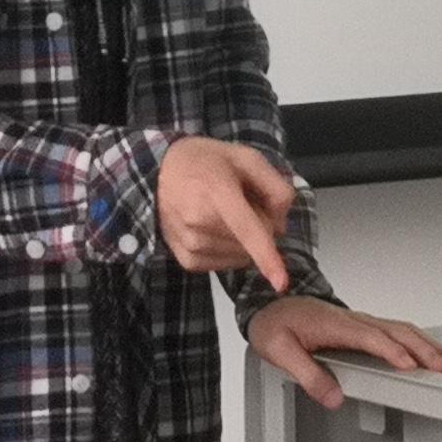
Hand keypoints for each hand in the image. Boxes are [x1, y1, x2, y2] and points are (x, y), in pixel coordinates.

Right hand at [151, 135, 299, 291]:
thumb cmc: (207, 162)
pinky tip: (217, 230)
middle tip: (239, 202)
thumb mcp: (247, 157)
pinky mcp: (187, 260)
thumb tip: (281, 226)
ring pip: (242, 256)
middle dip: (258, 225)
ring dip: (243, 240)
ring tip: (224, 213)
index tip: (281, 283)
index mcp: (217, 192)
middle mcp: (200, 223)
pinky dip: (230, 251)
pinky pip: (226, 265)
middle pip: (253, 242)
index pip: (247, 230)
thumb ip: (275, 186)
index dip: (267, 256)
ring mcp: (190, 244)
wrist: (160, 172)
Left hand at [245, 297, 441, 410]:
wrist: (270, 305)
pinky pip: (395, 331)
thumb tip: (333, 397)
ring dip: (426, 344)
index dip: (391, 351)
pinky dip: (416, 341)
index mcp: (334, 324)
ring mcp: (359, 321)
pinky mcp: (361, 326)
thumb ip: (306, 374)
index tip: (409, 366)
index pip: (370, 337)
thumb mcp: (279, 351)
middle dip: (423, 348)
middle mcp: (352, 319)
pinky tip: (425, 353)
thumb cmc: (274, 324)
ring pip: (401, 328)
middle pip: (396, 330)